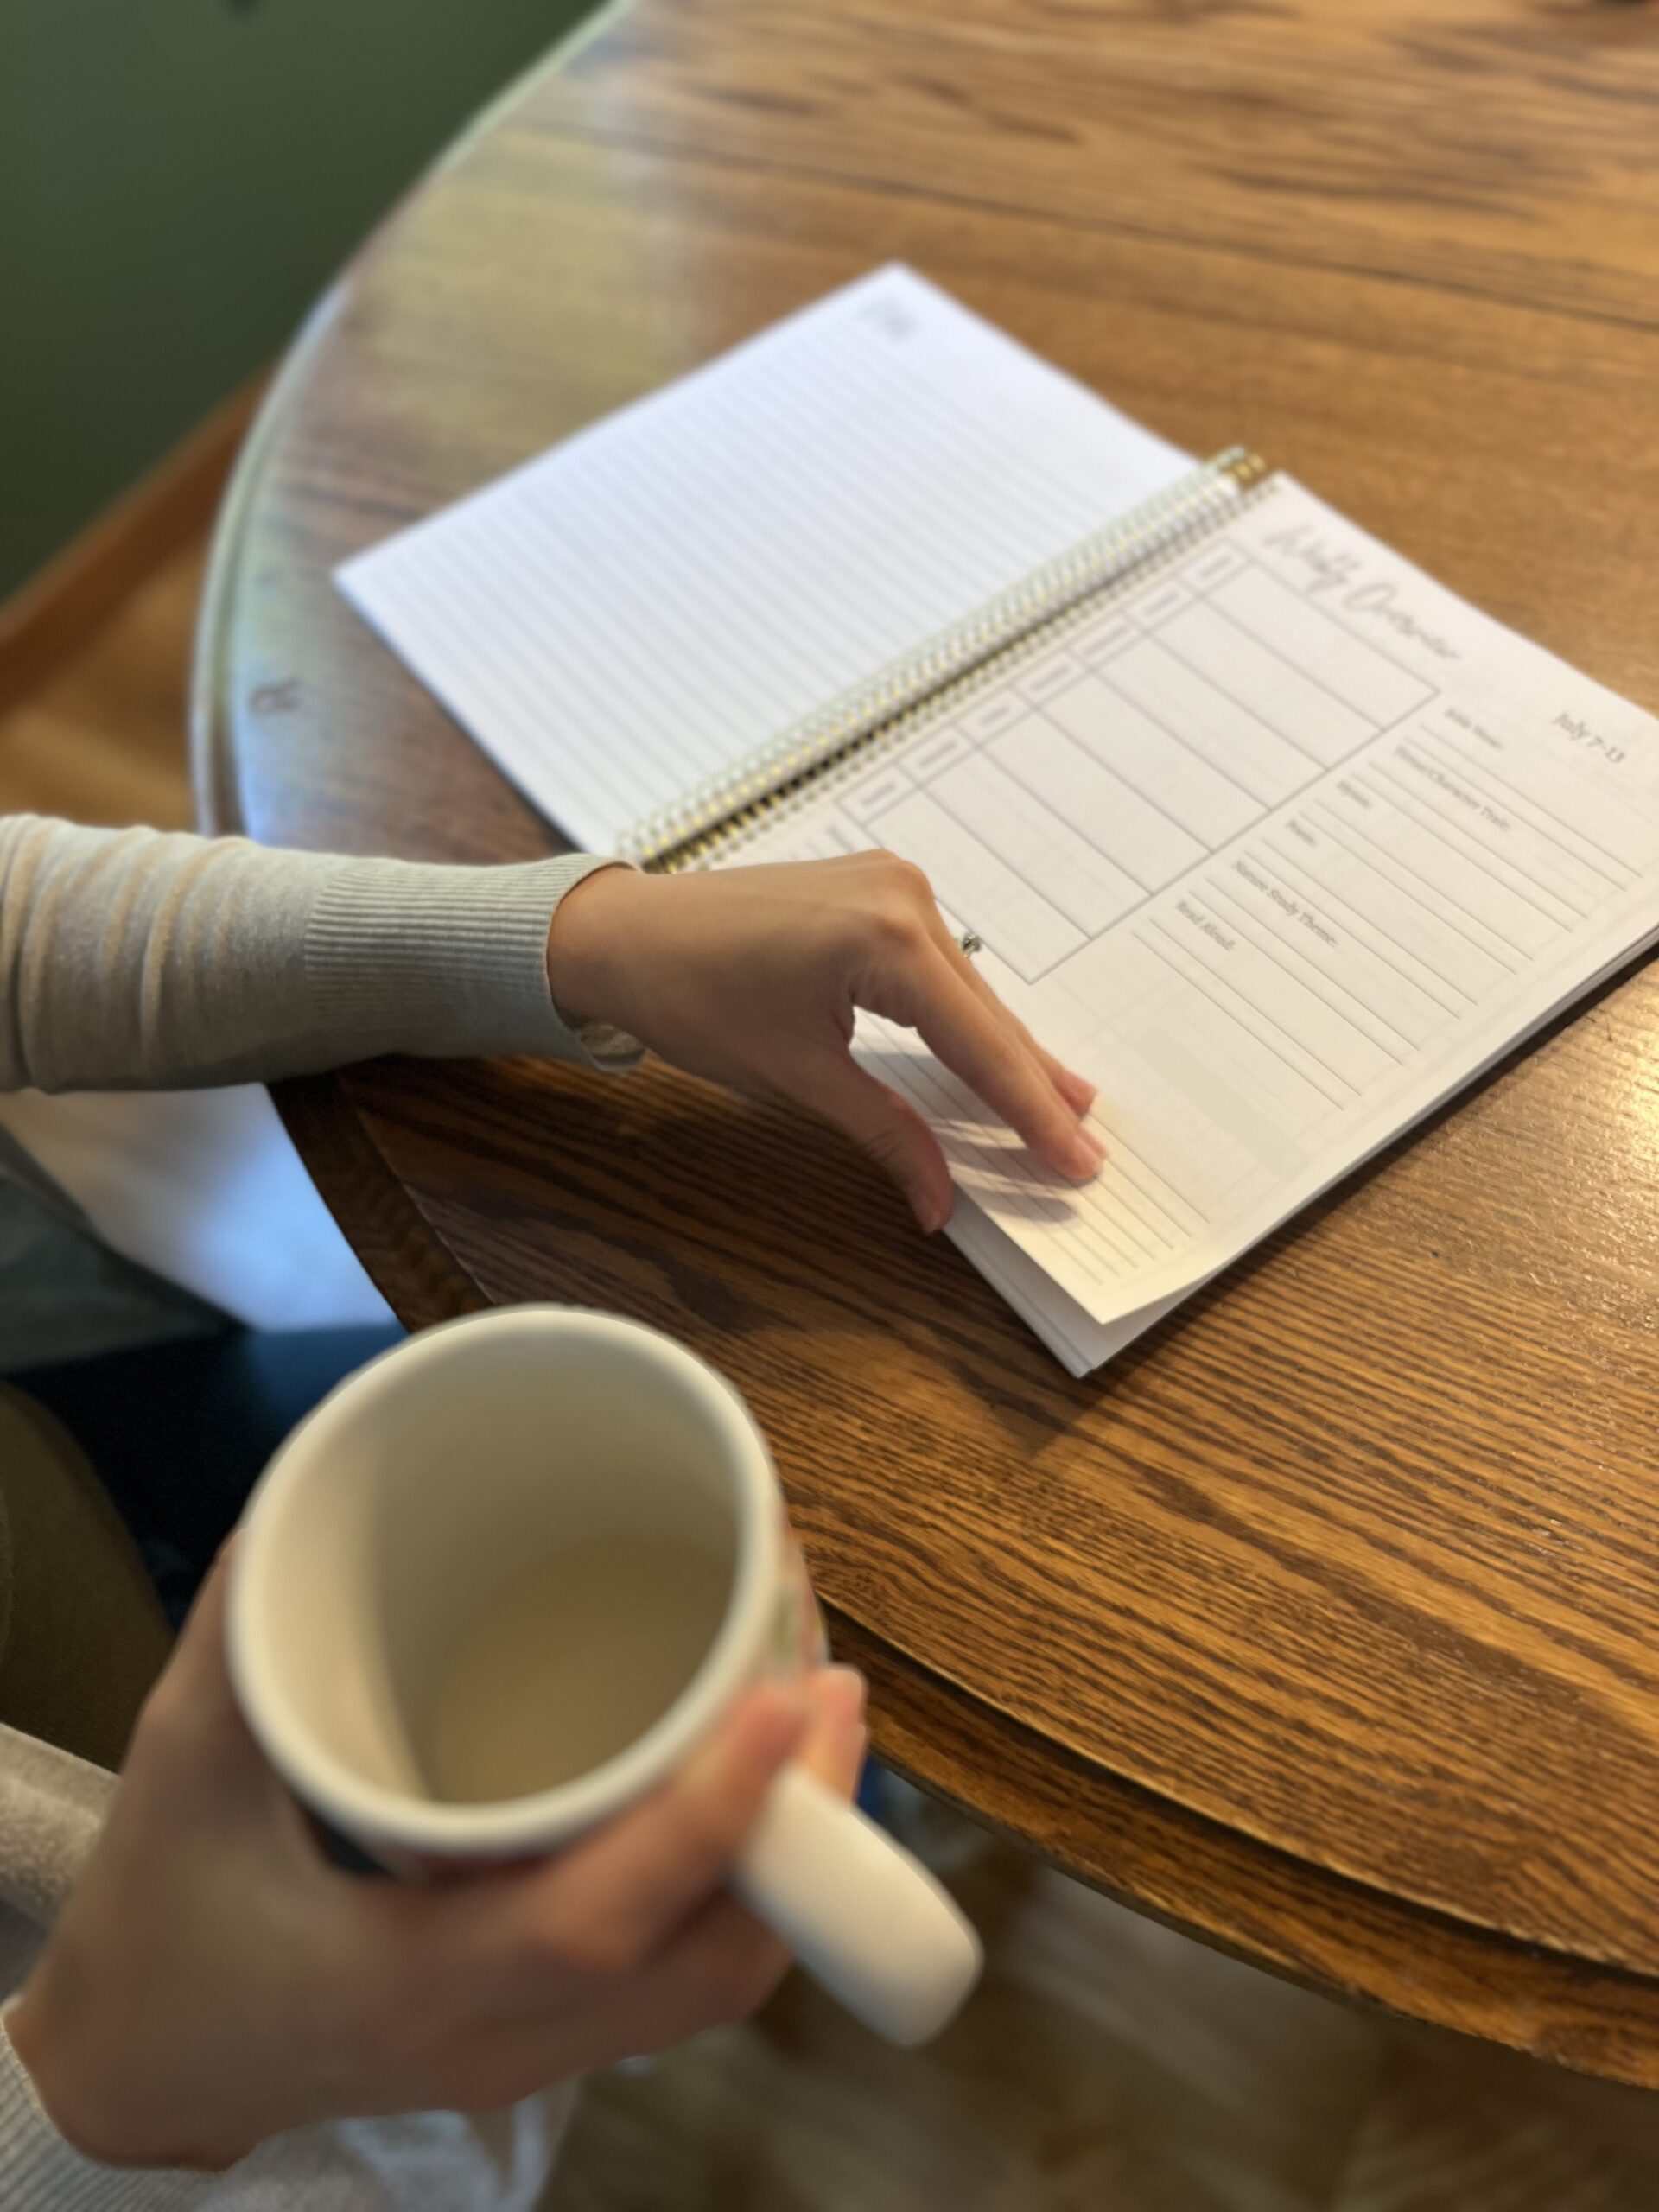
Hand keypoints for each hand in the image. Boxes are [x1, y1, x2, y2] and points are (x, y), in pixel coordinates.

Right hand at [8, 1558, 865, 2173]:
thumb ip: (248, 1630)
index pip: (593, 1917)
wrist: (133, 2065)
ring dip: (783, 1860)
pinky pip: (677, 1980)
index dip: (707, 1815)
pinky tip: (743, 1793)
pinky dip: (736, 1887)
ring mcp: (529, 2054)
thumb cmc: (159, 1919)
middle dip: (799, 1832)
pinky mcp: (540, 2038)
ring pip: (709, 1984)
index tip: (785, 1692)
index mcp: (406, 1978)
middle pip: (704, 1968)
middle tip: (830, 1685)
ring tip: (812, 1721)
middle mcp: (494, 2035)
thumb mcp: (183, 1764)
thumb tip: (319, 1495)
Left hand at [548, 854, 1101, 1231]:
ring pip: (968, 989)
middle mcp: (905, 897)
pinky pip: (940, 964)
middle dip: (1034, 1085)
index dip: (1032, 1111)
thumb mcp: (797, 1077)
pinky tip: (994, 1047)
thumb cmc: (691, 994)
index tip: (1077, 1158)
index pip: (981, 1045)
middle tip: (1087, 1143)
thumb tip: (938, 1201)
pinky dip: (965, 1013)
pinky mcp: (876, 887)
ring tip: (1062, 1104)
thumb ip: (884, 1134)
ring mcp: (892, 883)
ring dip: (1005, 1051)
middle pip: (986, 1015)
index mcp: (887, 940)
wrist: (623, 933)